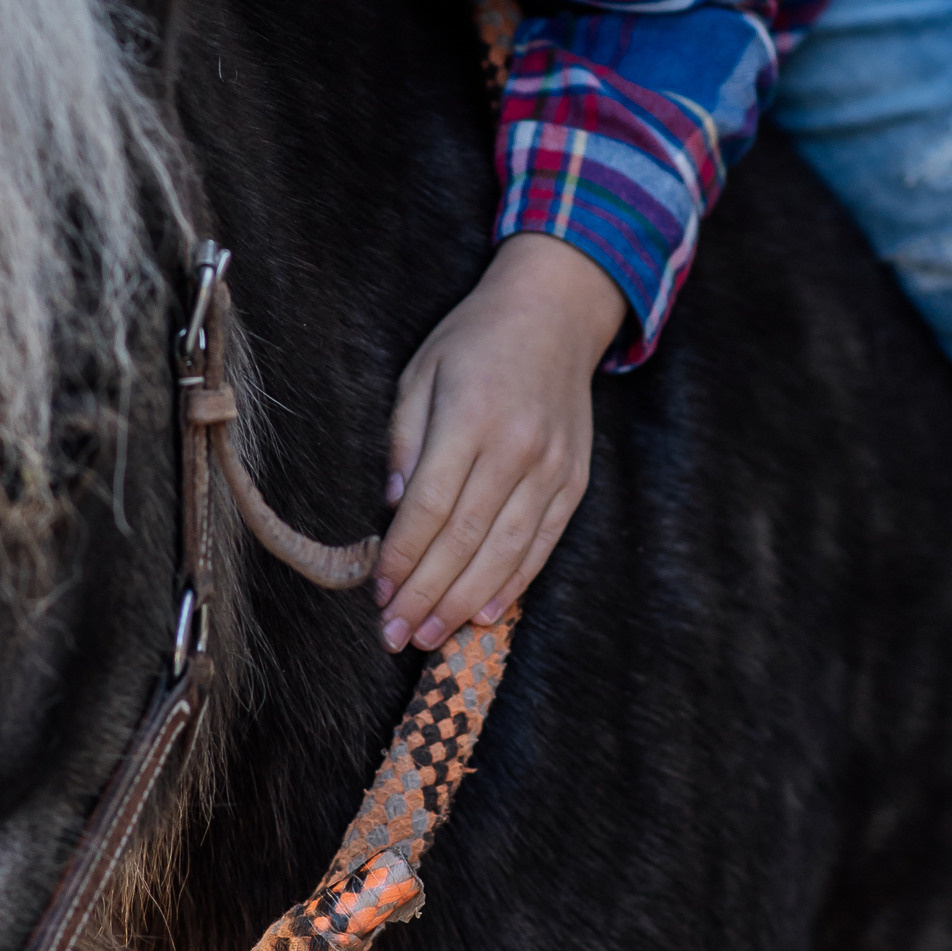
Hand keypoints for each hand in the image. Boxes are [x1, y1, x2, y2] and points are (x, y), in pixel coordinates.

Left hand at [373, 234, 625, 651]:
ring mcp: (553, 468)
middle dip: (425, 595)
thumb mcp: (420, 373)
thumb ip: (405, 440)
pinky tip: (482, 615)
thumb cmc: (474, 341)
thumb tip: (394, 509)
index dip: (401, 557)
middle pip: (465, 540)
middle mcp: (518, 448)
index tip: (377, 592)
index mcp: (472, 417)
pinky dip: (512, 584)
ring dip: (463, 603)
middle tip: (394, 635)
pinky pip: (541, 545)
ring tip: (430, 637)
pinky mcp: (574, 481)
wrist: (556, 314)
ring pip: (505, 553)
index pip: (430, 506)